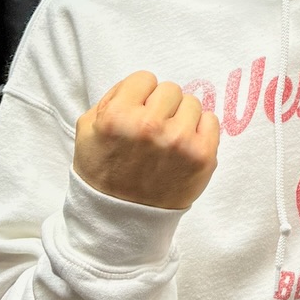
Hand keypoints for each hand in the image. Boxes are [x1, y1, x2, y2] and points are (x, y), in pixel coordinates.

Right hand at [73, 71, 219, 209]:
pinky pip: (212, 121)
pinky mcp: (202, 156)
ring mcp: (178, 141)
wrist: (121, 220)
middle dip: (161, 107)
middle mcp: (149, 126)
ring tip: (166, 142)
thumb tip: (144, 84)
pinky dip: (200, 132)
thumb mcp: (87, 131)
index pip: (145, 79)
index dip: (139, 97)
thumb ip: (112, 98)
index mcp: (117, 116)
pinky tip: (183, 149)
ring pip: (193, 103)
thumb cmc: (104, 172)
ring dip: (181, 118)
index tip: (136, 116)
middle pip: (170, 89)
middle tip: (151, 131)